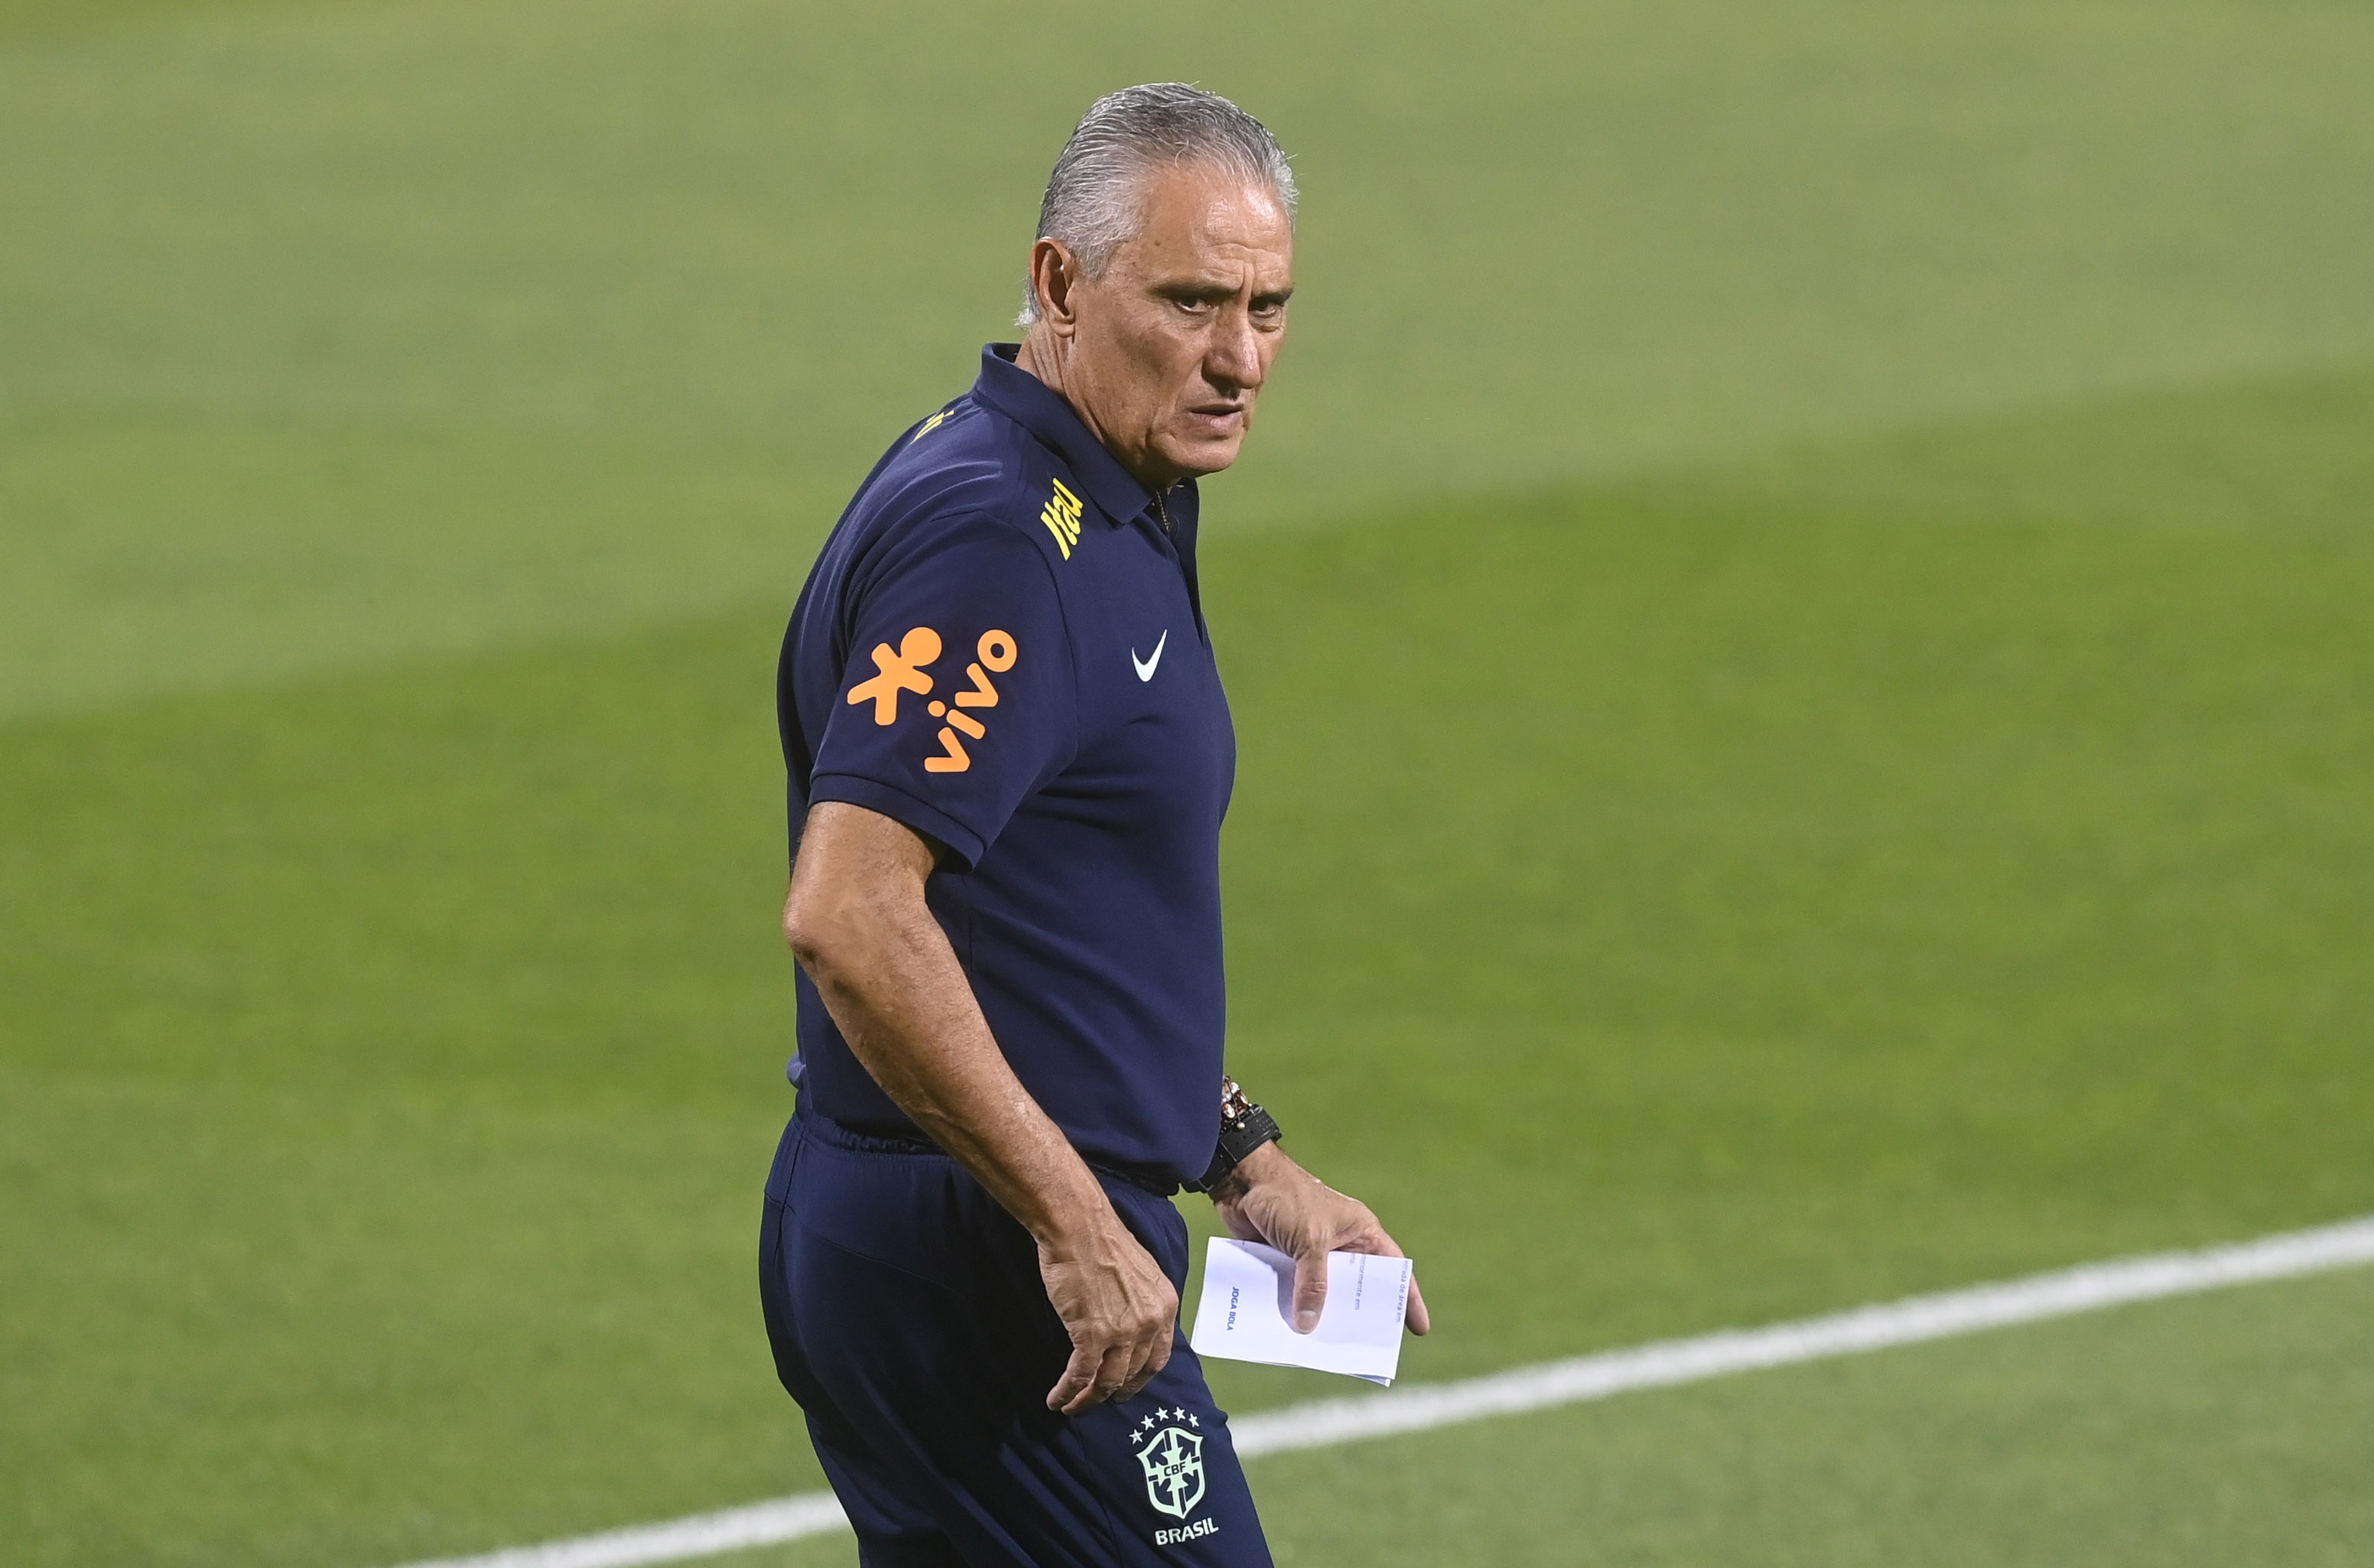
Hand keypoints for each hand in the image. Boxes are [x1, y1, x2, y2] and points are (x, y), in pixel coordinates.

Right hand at [1038, 1210, 1179, 1414]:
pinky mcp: (1092, 1335)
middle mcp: (1150, 1323)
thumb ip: (1144, 1303)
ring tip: (1073, 1407)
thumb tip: (1135, 1326)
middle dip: (1114, 1393)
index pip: (1159, 1357)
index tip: (1127, 1387)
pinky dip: (1068, 1392)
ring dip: (1089, 1400)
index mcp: (1165, 1306)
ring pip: (1108, 1381)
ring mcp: (1123, 1332)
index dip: (1141, 1378)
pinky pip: (1081, 1375)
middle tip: (1098, 1400)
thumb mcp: (1142, 1274)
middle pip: (1134, 1374)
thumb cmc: (1104, 1243)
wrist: (1079, 1227)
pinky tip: (1057, 1399)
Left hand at [1211, 1143, 1429, 1335]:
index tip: (1419, 1329)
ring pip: (1321, 1294)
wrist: (1241, 1179)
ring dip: (1318, 1317)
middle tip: (1366, 1350)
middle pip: (1355, 1288)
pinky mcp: (1284, 1260)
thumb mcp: (1309, 1241)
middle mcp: (1339, 1245)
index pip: (1393, 1268)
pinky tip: (1287, 1334)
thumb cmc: (1287, 1197)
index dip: (1407, 1298)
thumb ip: (1313, 1283)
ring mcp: (1310, 1254)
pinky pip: (1292, 1292)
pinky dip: (1290, 1309)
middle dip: (1357, 1317)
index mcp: (1360, 1232)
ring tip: (1323, 1352)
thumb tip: (1308, 1326)